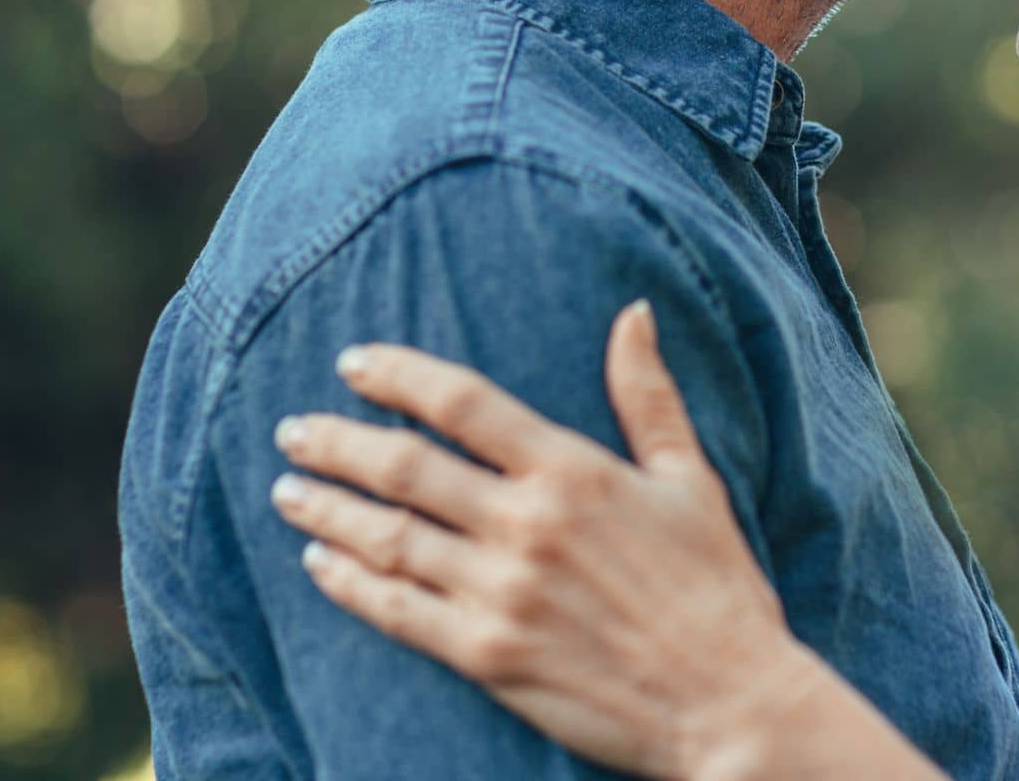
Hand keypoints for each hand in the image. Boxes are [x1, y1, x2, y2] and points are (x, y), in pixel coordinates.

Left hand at [268, 300, 806, 779]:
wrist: (729, 704)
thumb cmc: (717, 587)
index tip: (353, 363)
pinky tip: (322, 566)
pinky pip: (398, 612)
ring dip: (328, 510)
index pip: (461, 403)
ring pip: (389, 538)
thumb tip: (634, 312)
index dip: (398, 377)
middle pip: (405, 467)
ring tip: (289, 490)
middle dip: (337, 442)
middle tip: (294, 429)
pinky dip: (352, 585)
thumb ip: (648, 394)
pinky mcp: (489, 657)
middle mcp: (528, 525)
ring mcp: (502, 594)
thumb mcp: (690, 478)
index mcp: (573, 471)